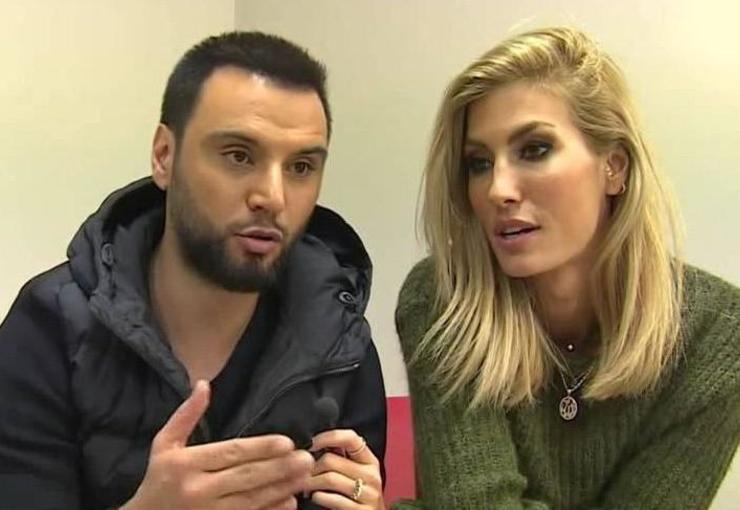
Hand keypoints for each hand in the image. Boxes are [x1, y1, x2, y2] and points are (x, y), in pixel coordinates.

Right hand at [121, 380, 313, 509]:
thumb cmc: (157, 480)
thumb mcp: (164, 445)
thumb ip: (185, 415)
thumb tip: (203, 384)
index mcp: (185, 464)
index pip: (230, 453)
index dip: (260, 448)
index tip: (287, 442)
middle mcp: (197, 489)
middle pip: (246, 477)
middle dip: (279, 468)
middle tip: (306, 459)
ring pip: (251, 500)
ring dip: (281, 488)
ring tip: (304, 477)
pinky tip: (289, 502)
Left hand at [307, 429, 384, 509]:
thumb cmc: (358, 495)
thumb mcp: (355, 473)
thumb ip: (341, 457)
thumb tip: (317, 442)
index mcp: (369, 461)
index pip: (350, 438)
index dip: (328, 437)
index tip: (311, 444)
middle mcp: (372, 475)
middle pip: (331, 460)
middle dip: (311, 467)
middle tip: (303, 474)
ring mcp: (369, 494)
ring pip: (329, 478)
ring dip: (310, 482)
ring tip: (305, 486)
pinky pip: (333, 499)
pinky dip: (319, 497)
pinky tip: (316, 497)